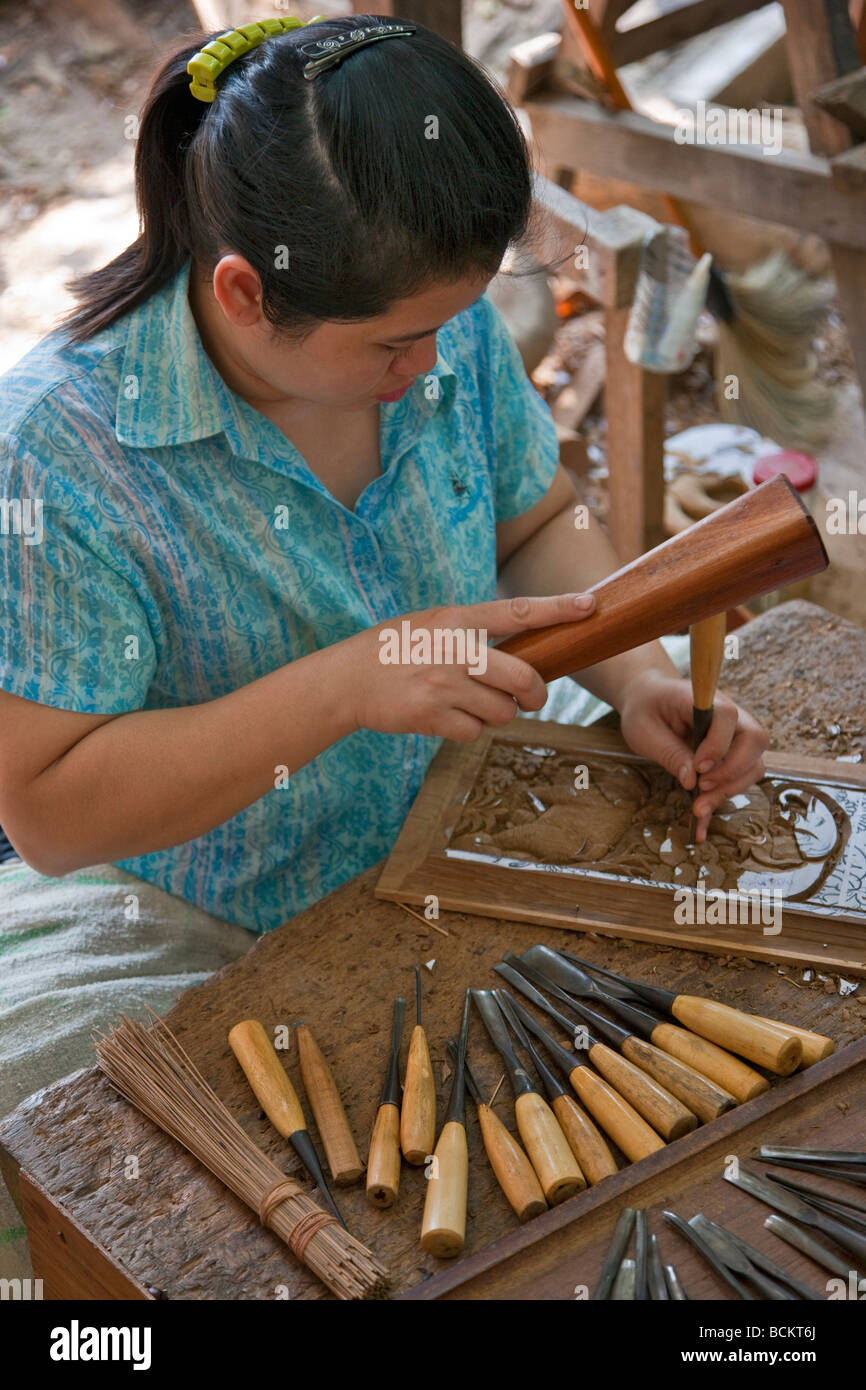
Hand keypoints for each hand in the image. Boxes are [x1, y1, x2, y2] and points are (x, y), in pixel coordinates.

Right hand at [345, 593, 595, 741]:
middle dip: (537, 695)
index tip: (590, 606)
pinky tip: (447, 716)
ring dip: (497, 714)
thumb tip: (524, 655)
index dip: (557, 609)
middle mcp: (453, 650)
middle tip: (532, 698)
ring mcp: (442, 685)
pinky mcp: (431, 716)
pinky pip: (474, 732)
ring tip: (469, 703)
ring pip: (502, 712)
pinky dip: (469, 729)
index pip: (518, 611)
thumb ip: (472, 633)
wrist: (345, 680)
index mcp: (456, 619)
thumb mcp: (432, 624)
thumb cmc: (394, 649)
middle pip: (524, 679)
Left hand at [618, 669, 768, 842]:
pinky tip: (701, 827)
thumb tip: (691, 780)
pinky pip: (736, 780)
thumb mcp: (645, 729)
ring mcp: (734, 736)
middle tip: (702, 789)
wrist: (648, 701)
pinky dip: (720, 802)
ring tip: (698, 808)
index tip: (699, 768)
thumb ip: (670, 752)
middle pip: (754, 740)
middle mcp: (729, 717)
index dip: (718, 744)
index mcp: (704, 700)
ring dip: (729, 790)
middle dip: (732, 771)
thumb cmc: (645, 709)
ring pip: (753, 764)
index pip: (727, 715)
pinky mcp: (729, 756)